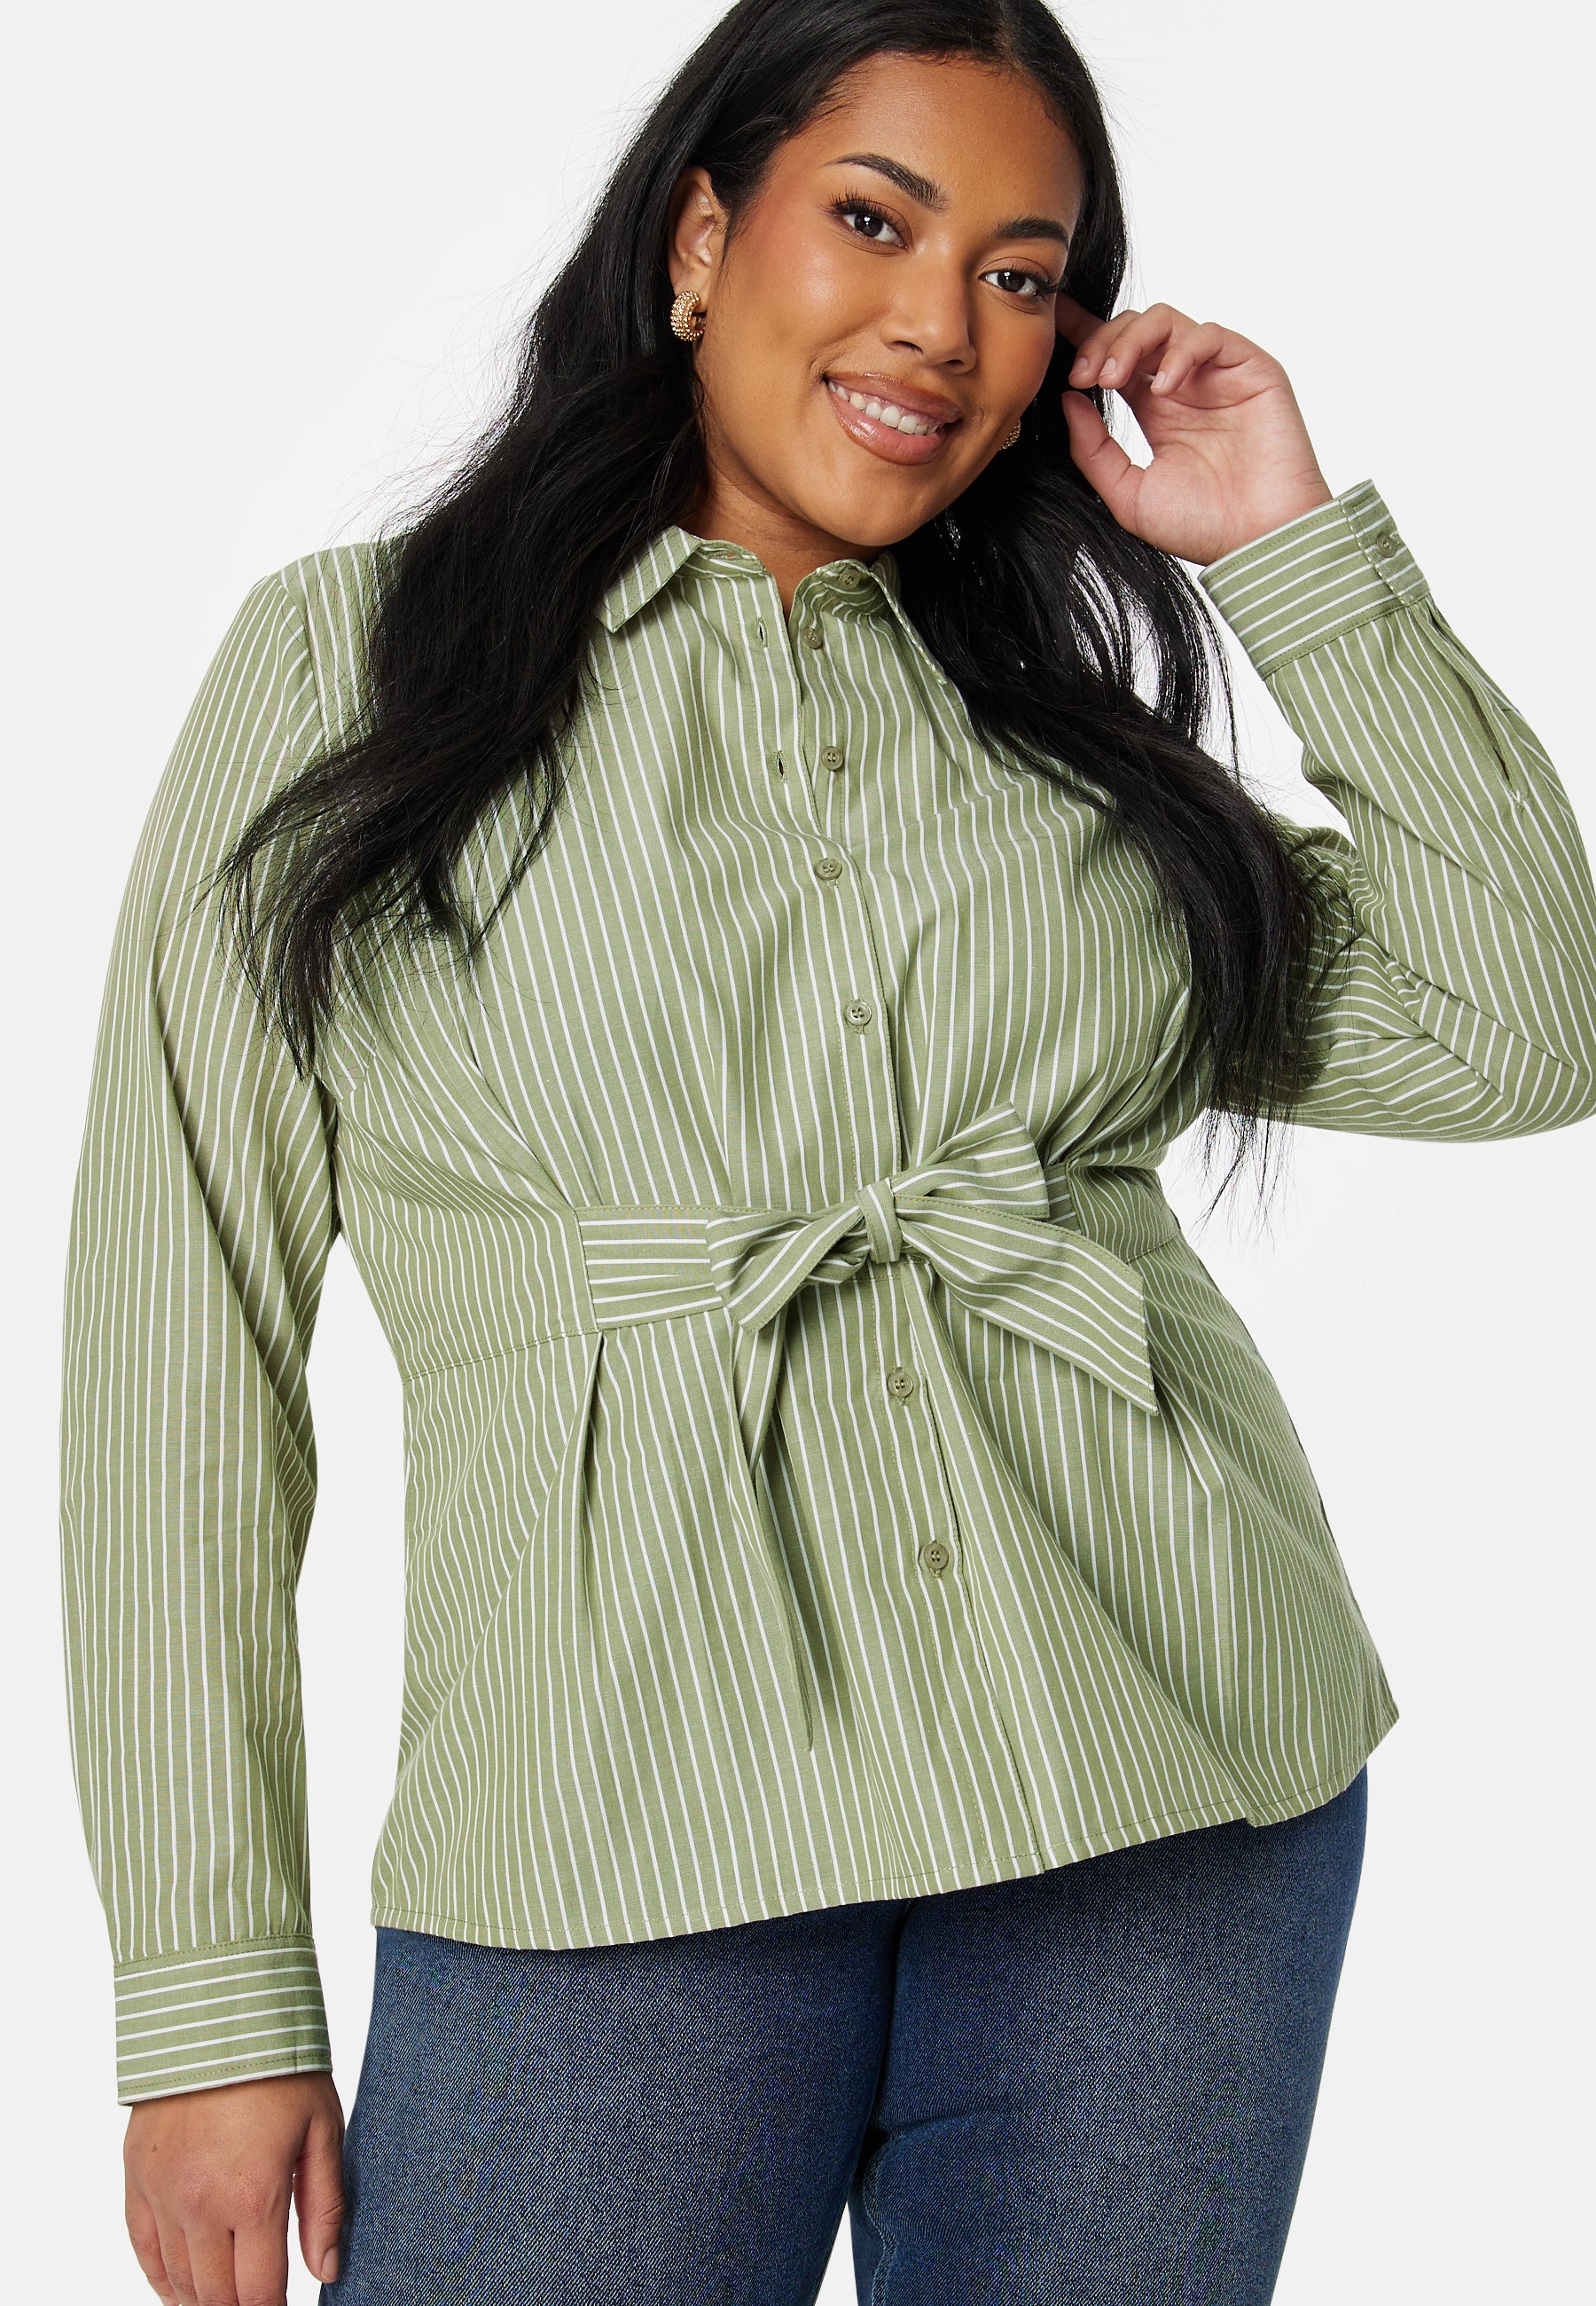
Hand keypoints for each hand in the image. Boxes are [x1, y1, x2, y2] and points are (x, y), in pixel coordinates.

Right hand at [124, 2071, 346, 2303]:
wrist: (219, 2014)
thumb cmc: (280, 2066)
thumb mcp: (322, 2129)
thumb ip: (324, 2206)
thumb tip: (326, 2270)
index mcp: (253, 2198)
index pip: (259, 2294)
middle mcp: (200, 2207)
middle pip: (216, 2296)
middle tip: (258, 2299)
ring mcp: (162, 2194)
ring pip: (178, 2282)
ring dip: (203, 2298)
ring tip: (227, 2295)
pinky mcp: (136, 2177)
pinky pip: (142, 2250)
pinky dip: (161, 2278)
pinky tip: (180, 2288)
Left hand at [1054, 294, 1333, 566]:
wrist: (1257, 541)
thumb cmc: (1201, 526)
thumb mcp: (1128, 493)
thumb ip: (1093, 449)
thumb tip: (1068, 400)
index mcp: (1155, 410)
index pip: (1115, 356)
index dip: (1083, 333)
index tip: (1051, 323)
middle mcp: (1183, 385)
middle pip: (1134, 330)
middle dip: (1100, 342)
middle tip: (1083, 376)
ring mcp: (1216, 375)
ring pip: (1166, 321)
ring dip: (1131, 341)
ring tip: (1113, 379)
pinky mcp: (1250, 369)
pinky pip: (1210, 335)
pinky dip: (1180, 352)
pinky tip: (1164, 387)